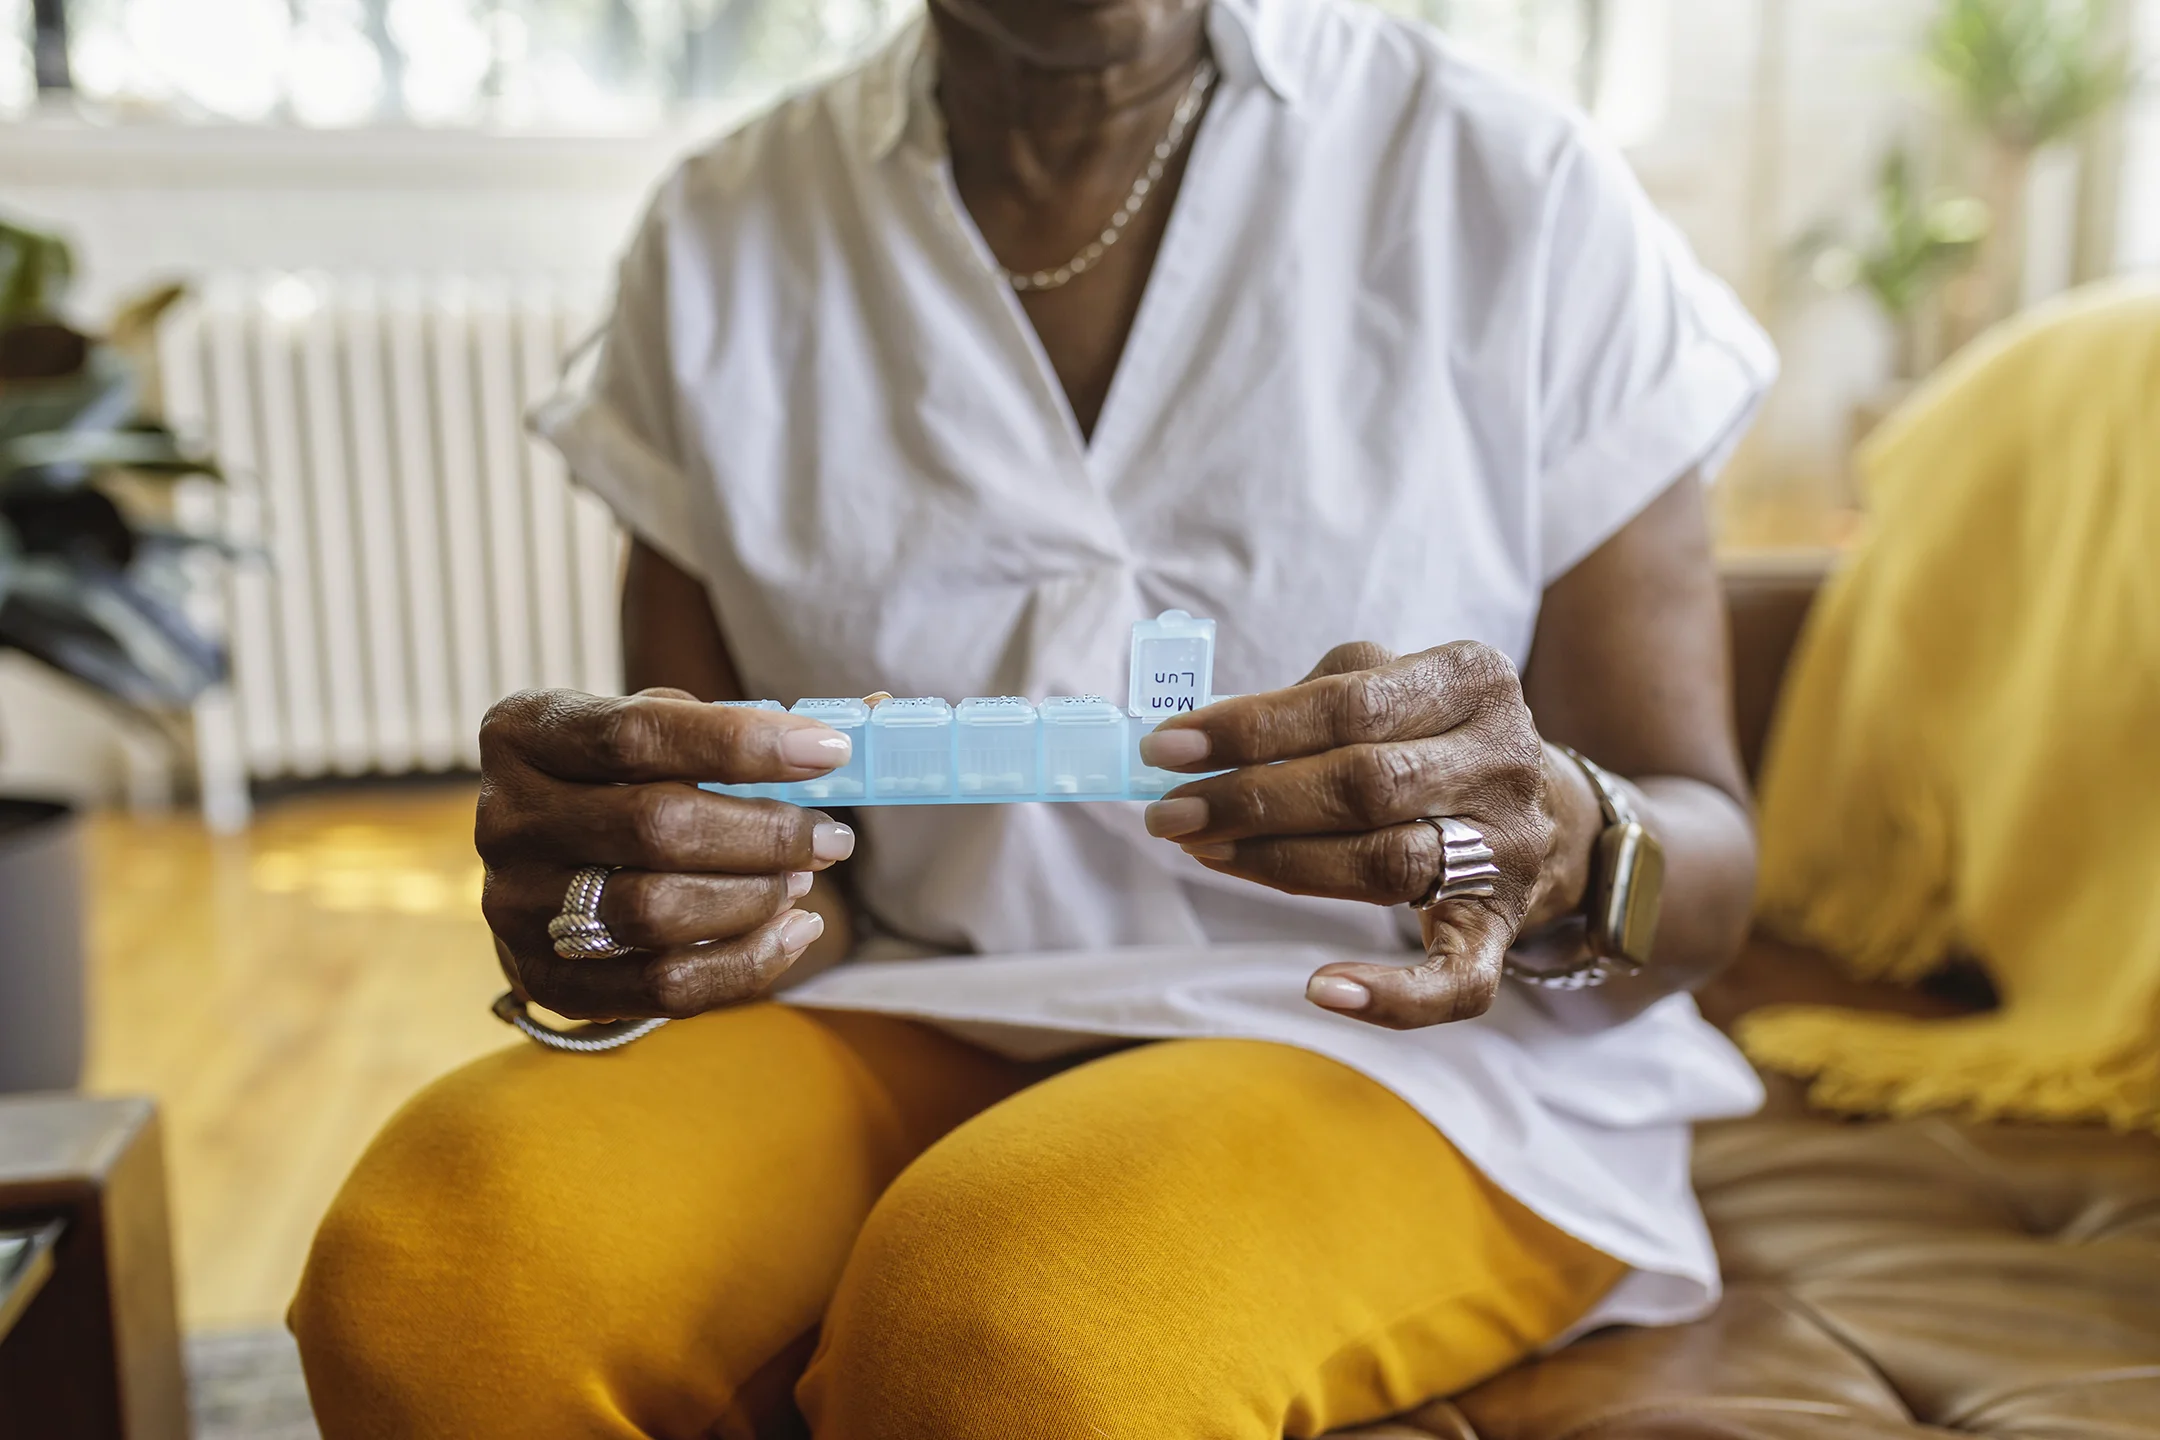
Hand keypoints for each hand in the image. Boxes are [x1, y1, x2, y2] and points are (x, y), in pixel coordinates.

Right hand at [475, 688, 856, 1020]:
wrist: (550, 866)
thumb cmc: (622, 782)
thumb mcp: (653, 731)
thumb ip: (728, 727)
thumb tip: (853, 728)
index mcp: (525, 733)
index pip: (637, 734)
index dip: (741, 744)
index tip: (828, 752)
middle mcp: (505, 818)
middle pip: (655, 827)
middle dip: (765, 834)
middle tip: (831, 837)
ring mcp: (515, 905)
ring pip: (657, 912)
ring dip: (755, 898)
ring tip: (804, 880)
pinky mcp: (545, 978)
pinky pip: (660, 987)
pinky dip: (744, 963)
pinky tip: (793, 932)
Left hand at [1137, 642, 1593, 1028]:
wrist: (1544, 810)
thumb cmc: (1426, 738)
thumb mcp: (1389, 687)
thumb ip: (1309, 700)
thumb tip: (1198, 739)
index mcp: (1472, 680)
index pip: (1349, 703)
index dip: (1251, 727)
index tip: (1166, 749)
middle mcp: (1504, 760)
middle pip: (1367, 784)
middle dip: (1254, 801)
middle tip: (1172, 814)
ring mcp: (1509, 849)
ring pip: (1389, 865)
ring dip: (1281, 865)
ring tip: (1205, 852)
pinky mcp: (1503, 926)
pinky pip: (1457, 978)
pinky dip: (1392, 995)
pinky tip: (1323, 989)